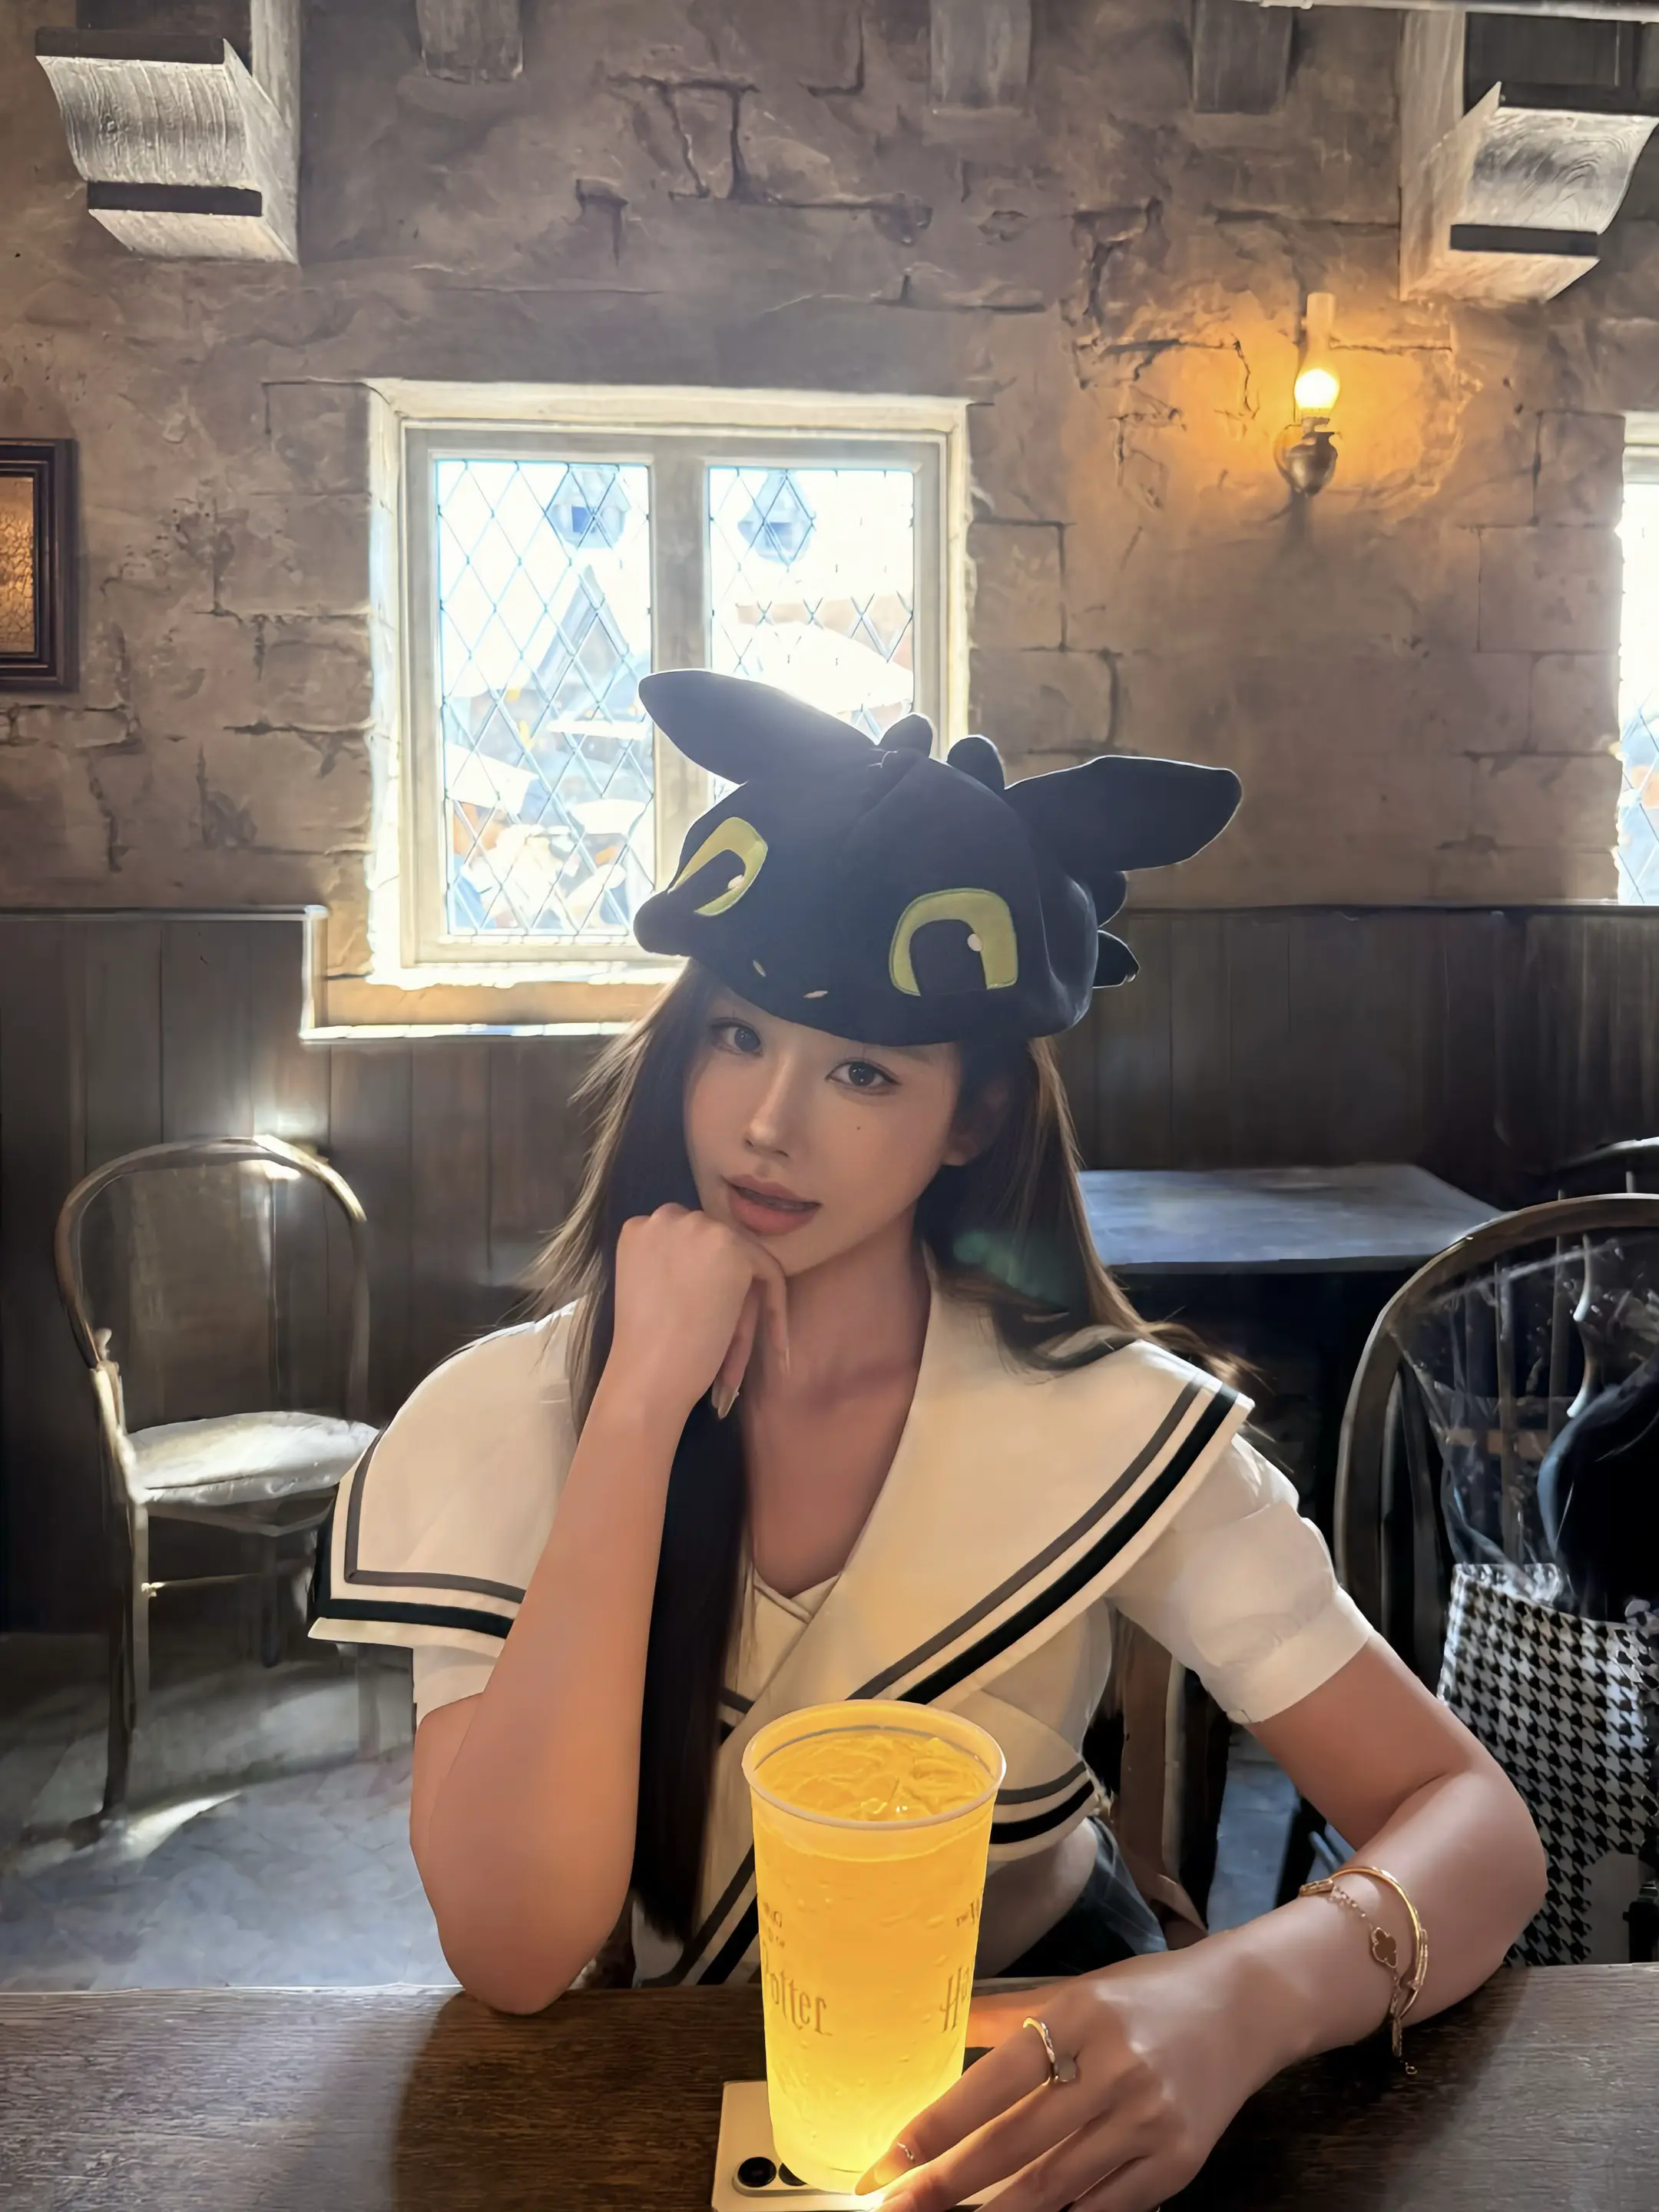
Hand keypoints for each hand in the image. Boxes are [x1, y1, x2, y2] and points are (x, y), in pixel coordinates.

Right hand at [605, 1204, 788, 1424]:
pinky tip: (776, 1346)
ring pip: (743, 1264)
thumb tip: (717, 1268)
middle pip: (718, 1250)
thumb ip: (677, 1266)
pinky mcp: (732, 1247)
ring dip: (749, 1308)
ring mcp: (700, 1228)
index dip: (703, 1279)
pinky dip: (775, 1311)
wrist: (648, 1374)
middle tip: (732, 1338)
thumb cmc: (644, 1347)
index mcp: (640, 1229)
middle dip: (730, 1290)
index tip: (707, 1313)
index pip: (688, 1244)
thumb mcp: (652, 1289)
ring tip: (747, 1351)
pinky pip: (769, 1276)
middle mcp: (668, 1217)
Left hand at [859, 1949, 1266, 2211]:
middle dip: (949, 2183)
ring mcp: (1149, 2123)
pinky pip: (1104, 2207)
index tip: (890, 2158)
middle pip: (1016, 2143)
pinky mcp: (1177, 2163)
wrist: (1242, 2009)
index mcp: (1081, 2016)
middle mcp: (1115, 2070)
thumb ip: (1008, 2014)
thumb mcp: (1076, 1991)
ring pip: (1054, 2187)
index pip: (994, 2080)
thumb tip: (938, 2027)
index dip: (937, 2125)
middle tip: (898, 2205)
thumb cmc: (1145, 1996)